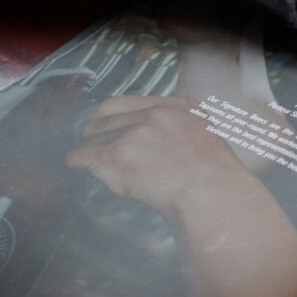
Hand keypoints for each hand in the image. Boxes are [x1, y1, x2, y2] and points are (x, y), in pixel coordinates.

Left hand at [66, 96, 253, 218]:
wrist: (212, 194)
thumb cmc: (219, 179)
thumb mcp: (209, 140)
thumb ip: (185, 132)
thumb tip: (166, 144)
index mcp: (180, 108)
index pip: (134, 102)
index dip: (113, 111)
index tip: (103, 118)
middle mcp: (154, 115)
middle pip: (111, 117)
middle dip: (99, 130)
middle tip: (93, 140)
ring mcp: (135, 134)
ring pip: (97, 137)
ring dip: (91, 147)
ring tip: (85, 158)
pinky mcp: (118, 156)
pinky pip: (86, 156)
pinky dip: (79, 161)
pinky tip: (76, 165)